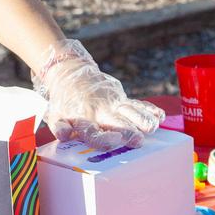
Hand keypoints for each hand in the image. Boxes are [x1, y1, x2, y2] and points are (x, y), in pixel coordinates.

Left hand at [33, 40, 164, 150]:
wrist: (71, 74)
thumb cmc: (64, 102)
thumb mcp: (55, 115)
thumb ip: (60, 127)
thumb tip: (64, 135)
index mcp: (84, 118)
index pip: (94, 132)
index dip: (105, 138)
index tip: (116, 140)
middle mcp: (101, 110)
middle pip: (118, 122)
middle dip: (129, 131)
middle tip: (139, 140)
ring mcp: (113, 102)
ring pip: (132, 111)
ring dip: (143, 119)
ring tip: (153, 127)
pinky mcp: (122, 97)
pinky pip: (138, 103)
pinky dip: (149, 109)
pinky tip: (159, 115)